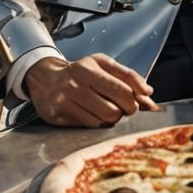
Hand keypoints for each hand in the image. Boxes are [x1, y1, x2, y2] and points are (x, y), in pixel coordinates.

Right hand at [24, 53, 159, 127]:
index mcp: (88, 68)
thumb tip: (148, 92)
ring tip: (104, 108)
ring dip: (109, 119)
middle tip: (120, 108)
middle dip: (122, 112)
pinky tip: (91, 113)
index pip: (120, 90)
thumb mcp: (104, 64)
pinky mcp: (56, 117)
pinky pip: (86, 128)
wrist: (44, 78)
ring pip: (100, 122)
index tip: (135, 102)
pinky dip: (94, 123)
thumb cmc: (80, 71)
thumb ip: (128, 76)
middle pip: (112, 111)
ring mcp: (63, 102)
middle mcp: (73, 85)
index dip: (133, 101)